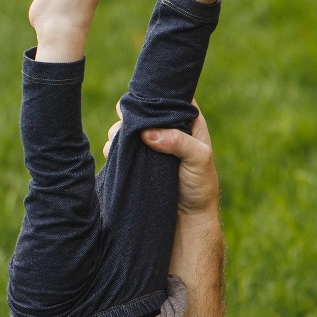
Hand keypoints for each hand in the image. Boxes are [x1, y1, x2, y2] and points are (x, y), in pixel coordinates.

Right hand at [103, 100, 219, 217]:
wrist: (187, 221)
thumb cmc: (201, 189)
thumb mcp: (198, 161)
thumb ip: (178, 142)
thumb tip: (147, 133)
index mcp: (187, 120)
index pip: (168, 95)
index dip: (153, 95)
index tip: (141, 103)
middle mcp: (167, 128)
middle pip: (142, 109)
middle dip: (131, 116)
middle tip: (127, 128)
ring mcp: (150, 144)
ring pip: (128, 128)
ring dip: (120, 133)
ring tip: (120, 144)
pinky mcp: (137, 161)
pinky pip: (120, 148)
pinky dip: (115, 149)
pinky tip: (115, 155)